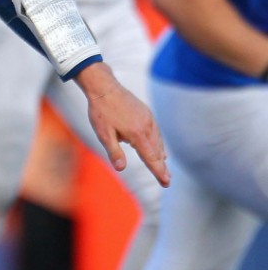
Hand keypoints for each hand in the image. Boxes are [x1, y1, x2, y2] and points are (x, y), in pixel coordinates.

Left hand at [76, 64, 169, 186]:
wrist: (104, 87)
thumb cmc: (101, 111)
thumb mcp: (103, 134)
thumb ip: (114, 152)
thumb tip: (121, 169)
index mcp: (137, 134)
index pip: (151, 157)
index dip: (158, 171)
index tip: (166, 182)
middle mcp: (146, 126)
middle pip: (157, 151)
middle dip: (161, 166)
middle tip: (167, 181)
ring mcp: (148, 118)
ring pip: (157, 141)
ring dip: (160, 154)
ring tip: (163, 166)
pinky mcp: (146, 112)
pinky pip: (155, 131)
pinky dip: (157, 141)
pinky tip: (156, 146)